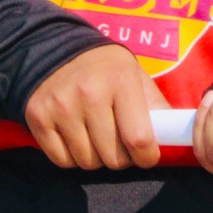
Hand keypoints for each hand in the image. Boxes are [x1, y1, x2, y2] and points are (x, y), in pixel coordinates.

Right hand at [25, 44, 168, 170]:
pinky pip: (62, 161)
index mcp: (121, 81)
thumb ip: (155, 104)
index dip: (147, 157)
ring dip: (97, 158)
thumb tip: (174, 134)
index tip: (147, 157)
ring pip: (87, 162)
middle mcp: (90, 94)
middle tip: (121, 146)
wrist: (56, 50)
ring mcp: (61, 108)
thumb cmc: (105, 68)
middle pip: (112, 157)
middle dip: (122, 159)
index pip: (139, 138)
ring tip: (98, 138)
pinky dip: (73, 158)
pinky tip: (77, 138)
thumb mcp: (135, 75)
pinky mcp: (38, 119)